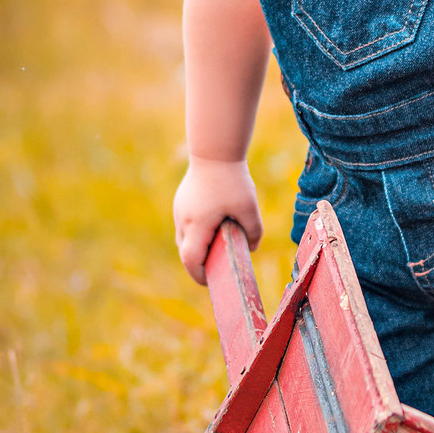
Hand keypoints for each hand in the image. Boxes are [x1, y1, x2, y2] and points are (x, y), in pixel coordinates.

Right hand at [173, 158, 262, 284]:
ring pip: (184, 238)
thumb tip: (251, 248)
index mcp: (198, 225)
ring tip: (219, 246)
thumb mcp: (249, 207)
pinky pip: (187, 225)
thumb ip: (253, 231)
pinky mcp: (182, 201)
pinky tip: (215, 226)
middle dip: (200, 263)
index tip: (211, 282)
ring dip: (198, 247)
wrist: (214, 151)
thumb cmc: (232, 180)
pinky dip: (197, 232)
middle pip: (186, 252)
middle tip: (218, 268)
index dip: (199, 275)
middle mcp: (184, 220)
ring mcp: (180, 210)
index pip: (191, 260)